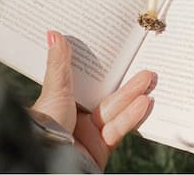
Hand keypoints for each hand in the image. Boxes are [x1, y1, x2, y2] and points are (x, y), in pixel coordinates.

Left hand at [32, 30, 155, 169]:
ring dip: (133, 95)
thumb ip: (59, 64)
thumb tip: (53, 33)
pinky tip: (144, 102)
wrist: (48, 160)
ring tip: (149, 79)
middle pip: (105, 96)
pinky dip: (132, 116)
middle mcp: (76, 116)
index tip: (117, 53)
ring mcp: (89, 132)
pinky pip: (119, 128)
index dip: (101, 68)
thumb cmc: (44, 125)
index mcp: (62, 101)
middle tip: (143, 66)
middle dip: (125, 82)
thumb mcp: (54, 90)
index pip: (86, 81)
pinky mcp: (101, 147)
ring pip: (115, 110)